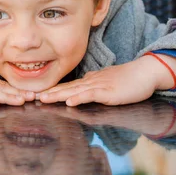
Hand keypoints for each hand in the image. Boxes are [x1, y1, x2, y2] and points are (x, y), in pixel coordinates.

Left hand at [39, 54, 175, 106]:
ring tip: (43, 99)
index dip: (51, 90)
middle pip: (66, 87)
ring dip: (58, 95)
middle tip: (30, 96)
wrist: (146, 73)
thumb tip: (81, 88)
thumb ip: (94, 85)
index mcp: (90, 81)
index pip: (67, 86)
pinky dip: (79, 98)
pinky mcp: (109, 92)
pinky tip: (69, 102)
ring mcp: (99, 86)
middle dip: (48, 92)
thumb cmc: (129, 80)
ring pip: (74, 90)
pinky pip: (91, 95)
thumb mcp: (107, 82)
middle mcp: (91, 82)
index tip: (36, 94)